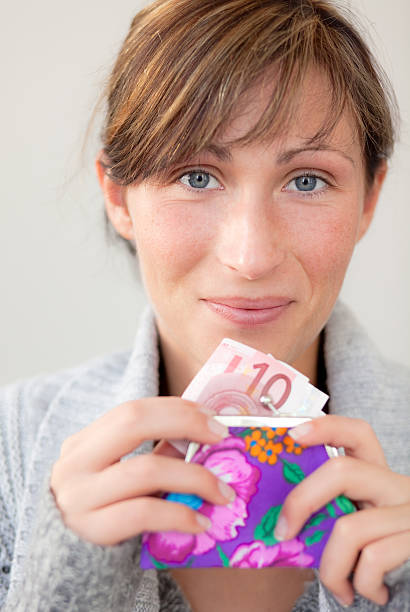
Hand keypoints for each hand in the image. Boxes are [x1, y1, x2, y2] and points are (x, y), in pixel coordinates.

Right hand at [50, 398, 234, 545]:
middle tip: (222, 438)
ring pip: (146, 470)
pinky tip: (201, 523)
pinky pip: (143, 513)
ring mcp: (79, 495)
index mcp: (84, 443)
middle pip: (133, 422)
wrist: (71, 563)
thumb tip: (208, 432)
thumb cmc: (109, 512)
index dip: (177, 409)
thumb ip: (159, 452)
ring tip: (224, 492)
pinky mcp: (92, 529)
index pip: (133, 410)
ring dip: (194, 477)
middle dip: (185, 423)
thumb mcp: (126, 476)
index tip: (214, 419)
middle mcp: (75, 463)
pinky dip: (179, 515)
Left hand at [273, 415, 409, 606]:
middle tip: (282, 533)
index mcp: (379, 475)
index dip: (325, 427)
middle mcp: (398, 486)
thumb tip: (279, 520)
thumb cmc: (376, 552)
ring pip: (350, 527)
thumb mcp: (358, 520)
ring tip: (336, 586)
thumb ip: (331, 511)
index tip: (293, 434)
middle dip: (301, 502)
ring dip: (331, 567)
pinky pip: (372, 560)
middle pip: (341, 472)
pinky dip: (360, 585)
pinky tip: (365, 593)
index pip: (357, 434)